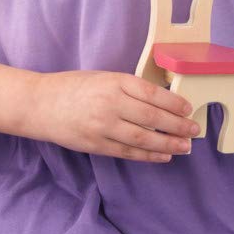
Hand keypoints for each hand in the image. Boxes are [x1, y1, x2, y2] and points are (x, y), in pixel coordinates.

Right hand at [32, 70, 200, 161]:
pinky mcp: (94, 145)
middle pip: (152, 117)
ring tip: (185, 147)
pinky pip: (126, 152)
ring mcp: (102, 127)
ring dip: (167, 144)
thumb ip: (130, 88)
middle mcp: (110, 104)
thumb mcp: (105, 78)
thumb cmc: (75, 86)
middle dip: (177, 126)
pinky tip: (163, 156)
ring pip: (142, 138)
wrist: (39, 104)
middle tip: (194, 130)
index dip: (174, 103)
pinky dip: (147, 156)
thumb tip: (162, 100)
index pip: (153, 93)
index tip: (189, 109)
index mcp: (115, 82)